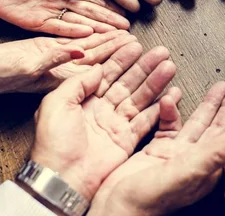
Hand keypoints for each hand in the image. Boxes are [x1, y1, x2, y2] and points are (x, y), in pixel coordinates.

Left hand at [0, 0, 129, 36]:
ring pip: (77, 22)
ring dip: (96, 28)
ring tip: (113, 34)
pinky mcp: (36, 24)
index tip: (124, 8)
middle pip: (88, 11)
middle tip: (126, 27)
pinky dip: (73, 33)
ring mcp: (50, 12)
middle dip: (107, 19)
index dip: (107, 2)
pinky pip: (58, 30)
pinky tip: (88, 35)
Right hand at [0, 30, 135, 93]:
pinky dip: (92, 35)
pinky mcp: (54, 52)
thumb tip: (81, 51)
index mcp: (66, 80)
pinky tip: (106, 29)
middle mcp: (68, 73)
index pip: (99, 67)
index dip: (117, 57)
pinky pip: (77, 42)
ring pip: (92, 50)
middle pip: (101, 59)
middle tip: (142, 39)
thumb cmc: (1, 74)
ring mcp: (62, 63)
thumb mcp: (29, 66)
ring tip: (130, 32)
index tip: (136, 46)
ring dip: (110, 41)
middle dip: (121, 51)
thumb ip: (55, 59)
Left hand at [30, 44, 177, 198]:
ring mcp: (115, 124)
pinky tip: (171, 95)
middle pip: (128, 82)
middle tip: (161, 52)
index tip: (136, 45)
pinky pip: (147, 120)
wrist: (62, 179)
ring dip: (155, 82)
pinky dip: (160, 108)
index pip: (107, 73)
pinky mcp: (127, 140)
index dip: (122, 59)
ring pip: (140, 98)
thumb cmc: (53, 144)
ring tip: (169, 67)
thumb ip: (77, 83)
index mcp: (83, 99)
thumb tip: (96, 68)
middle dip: (145, 66)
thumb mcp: (55, 104)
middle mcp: (101, 110)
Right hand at [88, 82, 224, 215]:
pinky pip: (168, 124)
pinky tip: (173, 96)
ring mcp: (175, 155)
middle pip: (216, 128)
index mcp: (207, 169)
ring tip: (219, 86)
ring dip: (207, 105)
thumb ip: (217, 152)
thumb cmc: (150, 200)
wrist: (114, 208)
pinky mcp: (155, 150)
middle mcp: (194, 161)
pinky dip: (171, 110)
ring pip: (195, 124)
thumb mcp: (188, 171)